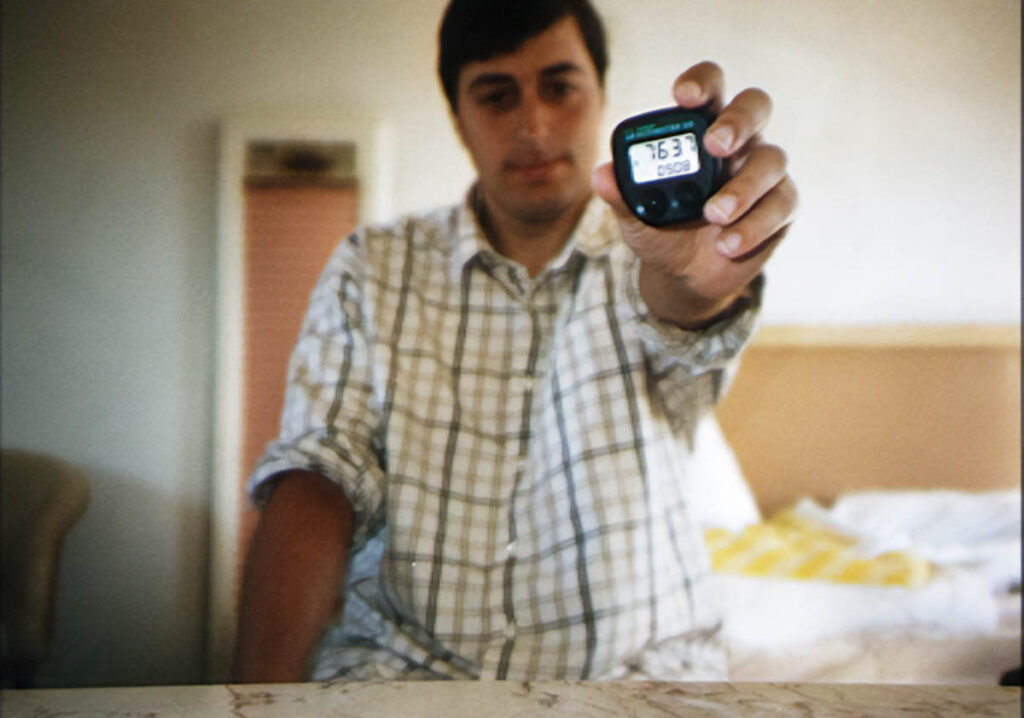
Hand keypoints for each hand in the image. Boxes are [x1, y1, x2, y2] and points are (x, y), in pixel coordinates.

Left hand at [592, 61, 797, 328]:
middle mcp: (739, 141)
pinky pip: (781, 204)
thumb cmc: (661, 231)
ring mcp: (763, 171)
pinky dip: (754, 225)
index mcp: (699, 129)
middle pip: (755, 106)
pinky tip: (727, 245)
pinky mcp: (781, 205)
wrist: (684, 276)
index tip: (684, 96)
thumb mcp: (635, 218)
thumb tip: (601, 175)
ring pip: (771, 160)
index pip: (709, 88)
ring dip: (743, 187)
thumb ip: (622, 196)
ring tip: (714, 216)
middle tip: (715, 145)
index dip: (701, 82)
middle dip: (737, 121)